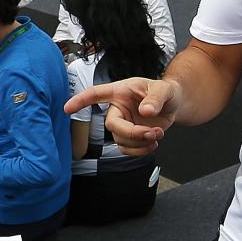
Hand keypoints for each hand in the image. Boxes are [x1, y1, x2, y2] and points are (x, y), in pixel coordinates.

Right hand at [64, 77, 181, 155]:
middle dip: (132, 133)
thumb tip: (146, 111)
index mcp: (120, 92)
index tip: (67, 109)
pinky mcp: (129, 137)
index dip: (80, 101)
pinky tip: (153, 143)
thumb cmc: (165, 92)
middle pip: (111, 125)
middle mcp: (117, 108)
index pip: (95, 94)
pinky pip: (127, 150)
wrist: (174, 105)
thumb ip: (156, 98)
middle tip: (152, 133)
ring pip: (120, 140)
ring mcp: (123, 124)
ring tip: (158, 134)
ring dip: (140, 143)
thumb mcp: (164, 89)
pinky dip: (141, 151)